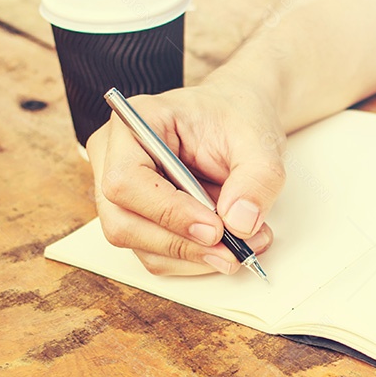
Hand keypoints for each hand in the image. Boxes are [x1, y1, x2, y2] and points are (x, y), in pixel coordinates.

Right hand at [85, 78, 285, 275]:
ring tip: (243, 244)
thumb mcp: (259, 138)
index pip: (126, 180)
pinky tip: (227, 245)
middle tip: (233, 249)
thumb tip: (240, 223)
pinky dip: (195, 259)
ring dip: (193, 256)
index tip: (215, 228)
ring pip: (140, 246)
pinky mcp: (141, 219)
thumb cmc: (237, 117)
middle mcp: (117, 158)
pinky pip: (157, 254)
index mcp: (136, 122)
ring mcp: (124, 193)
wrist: (239, 121)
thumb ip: (257, 177)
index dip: (169, 211)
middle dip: (182, 244)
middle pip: (122, 222)